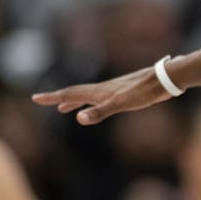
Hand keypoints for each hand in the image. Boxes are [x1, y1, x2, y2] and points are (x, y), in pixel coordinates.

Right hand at [32, 67, 170, 124]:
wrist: (165, 80)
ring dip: (73, 101)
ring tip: (63, 108)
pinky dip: (92, 103)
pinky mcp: (124, 93)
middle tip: (42, 100)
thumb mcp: (121, 105)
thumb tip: (78, 119)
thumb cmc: (144, 92)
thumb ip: (100, 112)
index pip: (70, 94)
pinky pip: (101, 99)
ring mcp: (114, 90)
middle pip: (76, 93)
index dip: (52, 97)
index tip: (35, 98)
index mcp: (99, 92)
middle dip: (58, 98)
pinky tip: (97, 106)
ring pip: (88, 96)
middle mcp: (104, 89)